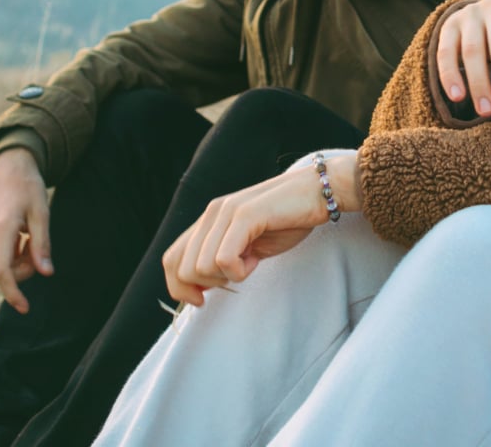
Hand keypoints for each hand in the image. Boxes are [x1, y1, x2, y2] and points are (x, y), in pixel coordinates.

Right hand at [0, 148, 51, 313]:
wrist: (3, 167)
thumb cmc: (27, 187)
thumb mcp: (41, 212)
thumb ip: (42, 244)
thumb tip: (46, 273)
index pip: (2, 272)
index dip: (14, 293)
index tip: (25, 308)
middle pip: (3, 272)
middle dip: (24, 268)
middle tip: (36, 245)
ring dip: (15, 261)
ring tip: (24, 235)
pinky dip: (6, 256)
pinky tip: (14, 235)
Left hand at [162, 155, 362, 305]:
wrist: (319, 192)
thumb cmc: (287, 220)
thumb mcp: (246, 243)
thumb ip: (221, 255)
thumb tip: (199, 286)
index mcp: (208, 221)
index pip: (170, 260)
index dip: (179, 288)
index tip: (202, 300)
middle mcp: (211, 214)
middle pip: (182, 269)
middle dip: (208, 284)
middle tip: (238, 273)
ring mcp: (226, 212)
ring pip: (202, 267)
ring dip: (229, 275)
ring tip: (252, 260)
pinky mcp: (245, 215)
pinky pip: (224, 260)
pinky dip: (240, 270)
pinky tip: (257, 257)